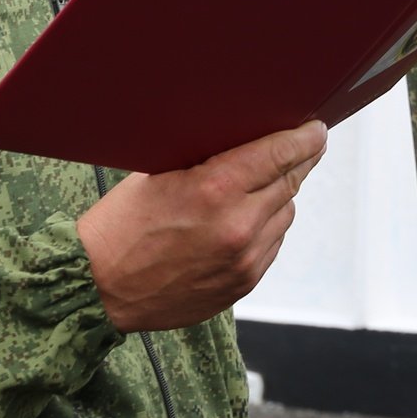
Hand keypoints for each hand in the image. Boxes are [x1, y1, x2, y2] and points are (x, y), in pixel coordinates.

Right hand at [76, 123, 326, 333]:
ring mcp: (245, 259)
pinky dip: (267, 226)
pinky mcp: (244, 282)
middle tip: (306, 146)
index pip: (279, 154)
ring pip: (286, 213)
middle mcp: (238, 225)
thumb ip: (207, 159)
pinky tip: (247, 218)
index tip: (316, 130)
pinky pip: (272, 243)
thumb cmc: (120, 226)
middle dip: (299, 161)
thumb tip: (245, 140)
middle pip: (290, 182)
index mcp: (214, 189)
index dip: (304, 138)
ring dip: (281, 195)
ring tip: (265, 183)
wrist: (99, 287)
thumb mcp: (158, 175)